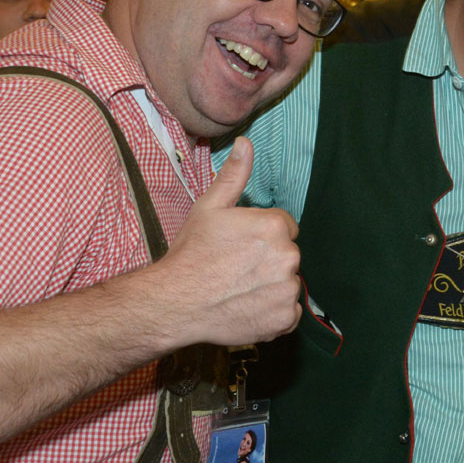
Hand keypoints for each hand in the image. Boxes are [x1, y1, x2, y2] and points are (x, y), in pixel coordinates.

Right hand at [154, 137, 301, 346]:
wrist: (175, 302)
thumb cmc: (191, 253)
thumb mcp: (209, 207)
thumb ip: (234, 175)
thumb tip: (246, 143)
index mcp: (276, 225)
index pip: (284, 228)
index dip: (261, 237)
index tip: (239, 247)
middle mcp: (289, 256)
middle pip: (287, 255)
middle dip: (268, 261)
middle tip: (236, 269)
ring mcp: (287, 290)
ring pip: (287, 284)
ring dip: (270, 287)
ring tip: (239, 289)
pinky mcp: (284, 319)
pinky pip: (288, 313)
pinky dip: (272, 312)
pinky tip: (247, 308)